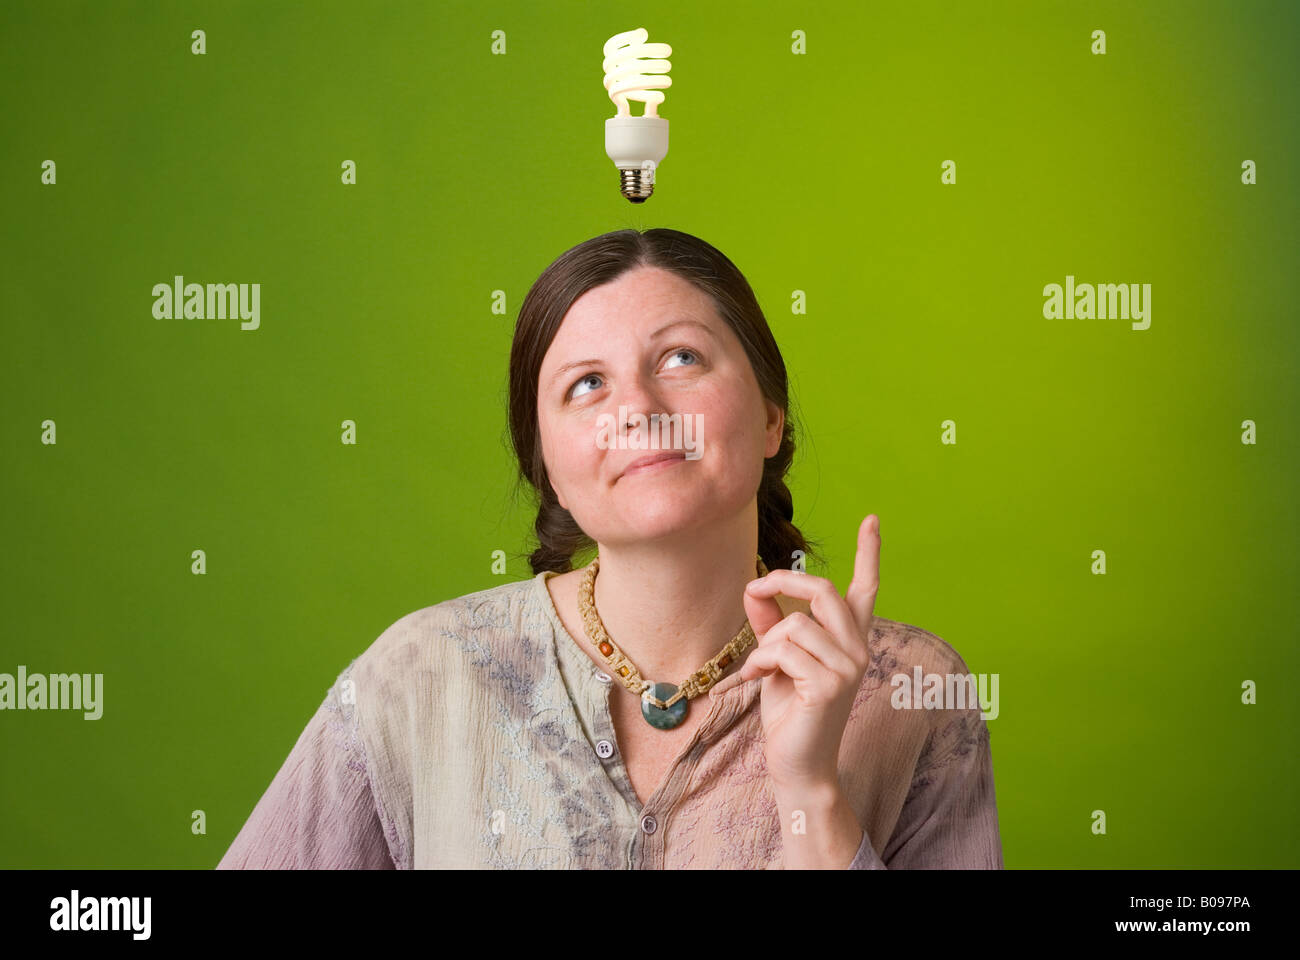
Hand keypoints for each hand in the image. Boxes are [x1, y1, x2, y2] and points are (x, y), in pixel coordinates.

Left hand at [738, 514, 879, 791]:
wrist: (797, 764)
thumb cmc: (789, 711)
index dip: (869, 553)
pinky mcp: (830, 684)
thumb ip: (770, 622)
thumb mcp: (777, 658)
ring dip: (764, 643)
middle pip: (823, 590)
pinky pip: (784, 649)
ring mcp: (849, 667)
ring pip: (795, 625)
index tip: (872, 518)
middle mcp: (858, 649)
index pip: (866, 589)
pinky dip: (761, 661)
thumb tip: (755, 585)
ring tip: (760, 668)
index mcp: (850, 639)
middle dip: (784, 582)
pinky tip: (759, 680)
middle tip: (756, 588)